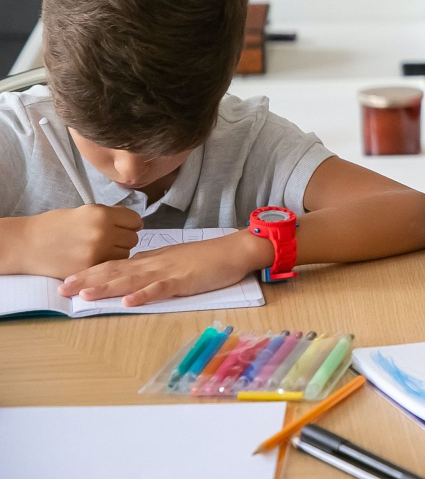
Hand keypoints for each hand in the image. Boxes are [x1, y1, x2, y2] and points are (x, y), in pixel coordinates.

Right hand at [17, 205, 142, 277]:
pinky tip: (93, 258)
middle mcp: (103, 233)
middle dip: (123, 239)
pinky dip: (106, 263)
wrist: (28, 244)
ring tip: (98, 249)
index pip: (135, 221)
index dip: (130, 224)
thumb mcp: (85, 211)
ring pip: (125, 254)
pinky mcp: (90, 269)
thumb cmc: (55, 225)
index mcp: (102, 215)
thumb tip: (134, 221)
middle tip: (108, 239)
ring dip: (116, 253)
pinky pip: (111, 267)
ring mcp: (97, 253)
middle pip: (133, 239)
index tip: (123, 227)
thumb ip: (111, 215)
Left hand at [58, 229, 271, 306]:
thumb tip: (132, 274)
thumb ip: (154, 267)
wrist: (235, 250)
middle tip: (62, 288)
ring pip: (132, 279)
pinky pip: (161, 288)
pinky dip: (143, 295)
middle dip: (88, 279)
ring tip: (85, 295)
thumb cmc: (208, 257)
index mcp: (151, 259)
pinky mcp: (185, 280)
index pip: (115, 265)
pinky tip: (128, 301)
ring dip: (107, 286)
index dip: (90, 272)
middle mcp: (154, 263)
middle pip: (116, 270)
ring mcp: (168, 271)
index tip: (68, 280)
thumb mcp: (175, 260)